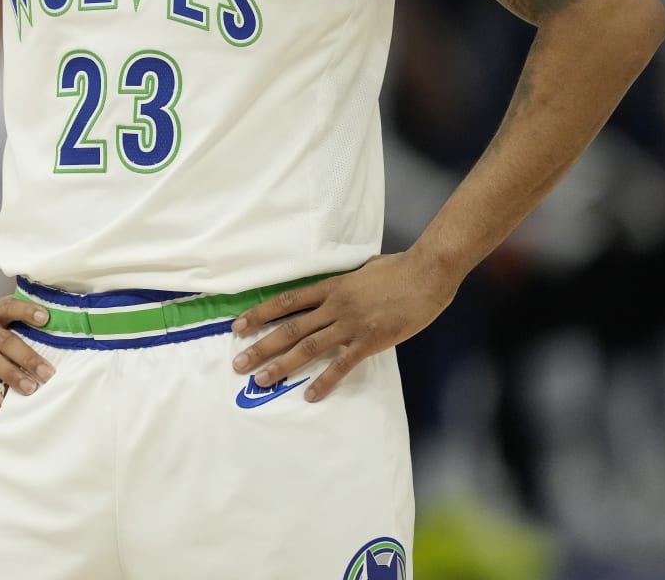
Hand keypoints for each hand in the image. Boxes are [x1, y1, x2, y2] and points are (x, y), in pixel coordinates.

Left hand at [229, 253, 457, 401]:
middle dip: (261, 347)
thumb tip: (333, 288)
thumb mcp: (361, 270)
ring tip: (262, 380)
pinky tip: (310, 395)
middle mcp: (334, 306)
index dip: (259, 314)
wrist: (427, 273)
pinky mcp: (370, 341)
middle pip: (289, 328)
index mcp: (330, 287)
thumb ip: (344, 282)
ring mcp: (350, 324)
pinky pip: (342, 364)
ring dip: (282, 365)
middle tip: (239, 364)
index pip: (286, 302)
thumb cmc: (398, 269)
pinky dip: (324, 380)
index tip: (238, 327)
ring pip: (308, 347)